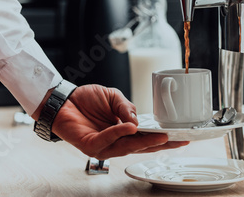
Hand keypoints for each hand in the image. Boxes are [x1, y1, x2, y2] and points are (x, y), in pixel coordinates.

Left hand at [51, 84, 188, 159]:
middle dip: (160, 144)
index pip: (146, 138)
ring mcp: (103, 146)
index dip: (162, 138)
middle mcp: (115, 141)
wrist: (64, 99)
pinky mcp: (90, 146)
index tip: (180, 137)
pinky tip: (130, 127)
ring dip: (143, 141)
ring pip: (127, 146)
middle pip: (141, 147)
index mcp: (123, 131)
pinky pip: (108, 140)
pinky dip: (119, 133)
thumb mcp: (113, 96)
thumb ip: (126, 108)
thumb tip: (138, 120)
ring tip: (159, 136)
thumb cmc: (86, 99)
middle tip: (176, 141)